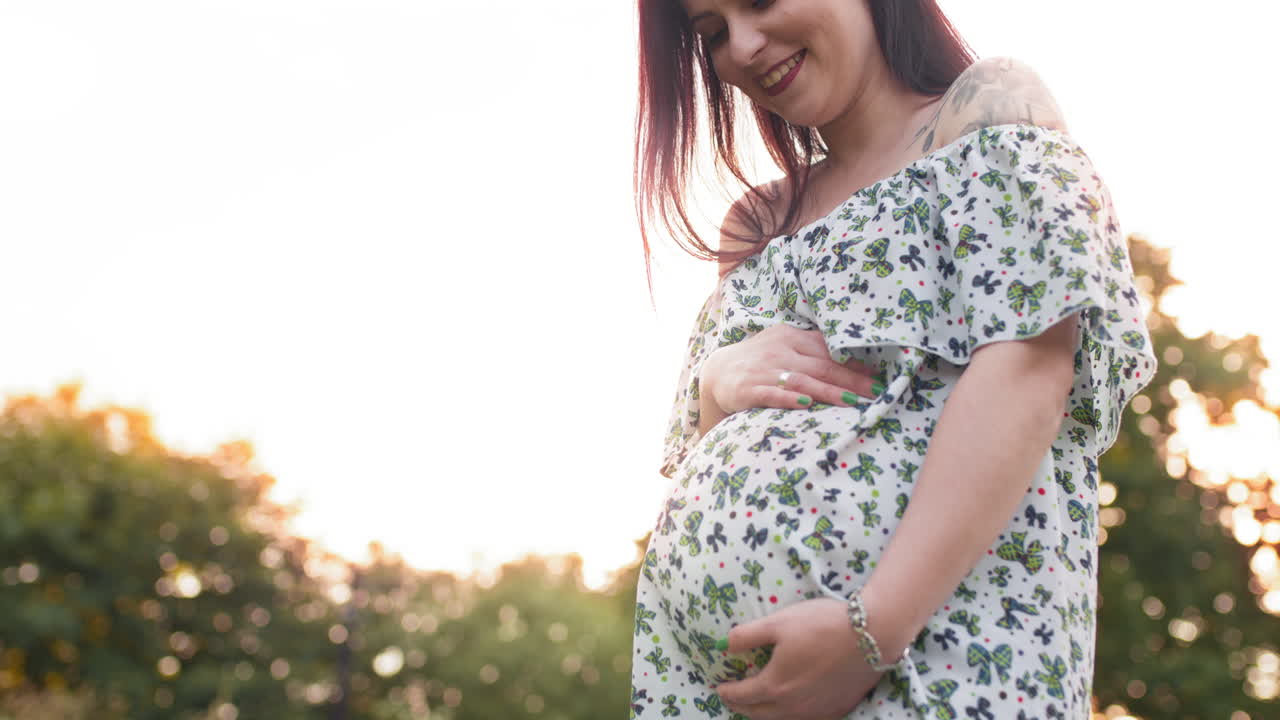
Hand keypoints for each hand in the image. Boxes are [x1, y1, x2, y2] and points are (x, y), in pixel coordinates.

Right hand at [703, 325, 881, 415]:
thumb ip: (812, 351)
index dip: (854, 363)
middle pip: (821, 366)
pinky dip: (789, 398)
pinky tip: (806, 404)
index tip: (879, 376)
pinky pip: (771, 394)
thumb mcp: (784, 346)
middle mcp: (779, 350)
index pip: (828, 349)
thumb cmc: (760, 361)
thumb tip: (855, 362)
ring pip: (802, 380)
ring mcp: (763, 369)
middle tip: (876, 392)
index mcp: (791, 336)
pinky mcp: (747, 389)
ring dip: (829, 392)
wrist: (716, 371)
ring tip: (853, 402)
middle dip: (852, 380)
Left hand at [712, 597, 883, 718]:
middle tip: (734, 698)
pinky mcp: (836, 710)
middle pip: (759, 714)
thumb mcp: (778, 622)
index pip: (742, 696)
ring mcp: (816, 712)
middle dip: (743, 707)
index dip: (727, 693)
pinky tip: (792, 706)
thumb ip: (747, 635)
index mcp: (774, 685)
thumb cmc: (821, 625)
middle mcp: (793, 707)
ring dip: (765, 714)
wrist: (872, 636)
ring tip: (759, 704)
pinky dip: (790, 716)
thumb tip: (724, 645)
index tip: (720, 689)